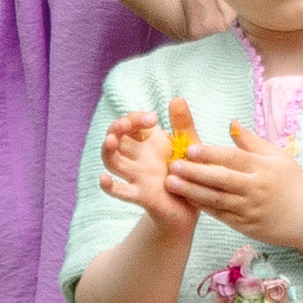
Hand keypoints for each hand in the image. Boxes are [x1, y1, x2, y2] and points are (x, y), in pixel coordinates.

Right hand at [99, 111, 194, 233]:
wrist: (198, 204)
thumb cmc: (192, 172)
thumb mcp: (191, 146)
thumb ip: (183, 124)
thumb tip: (177, 98)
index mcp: (150, 142)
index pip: (131, 123)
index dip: (134, 118)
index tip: (153, 118)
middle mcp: (139, 157)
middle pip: (115, 137)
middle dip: (116, 128)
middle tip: (125, 125)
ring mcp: (137, 175)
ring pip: (112, 161)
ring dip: (107, 150)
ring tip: (111, 141)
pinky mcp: (141, 195)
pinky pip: (120, 191)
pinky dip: (109, 187)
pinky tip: (104, 179)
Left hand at [167, 120, 302, 257]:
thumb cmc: (292, 183)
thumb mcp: (278, 158)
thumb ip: (252, 142)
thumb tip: (231, 123)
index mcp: (264, 168)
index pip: (233, 158)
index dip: (211, 154)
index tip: (189, 148)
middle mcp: (257, 188)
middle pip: (222, 179)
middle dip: (195, 173)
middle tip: (173, 165)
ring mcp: (251, 209)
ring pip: (217, 200)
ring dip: (192, 192)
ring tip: (171, 184)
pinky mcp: (246, 226)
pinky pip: (221, 216)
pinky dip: (203, 207)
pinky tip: (187, 199)